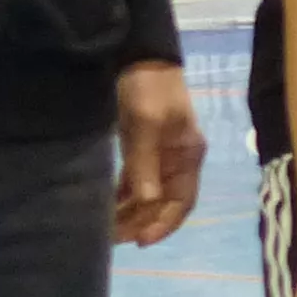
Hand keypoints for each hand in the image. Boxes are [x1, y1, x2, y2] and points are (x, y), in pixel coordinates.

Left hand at [113, 61, 205, 244]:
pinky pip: (137, 179)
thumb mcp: (146, 123)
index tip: (141, 242)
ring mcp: (162, 153)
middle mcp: (178, 160)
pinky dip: (124, 194)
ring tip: (107, 227)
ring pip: (148, 193)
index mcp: (188, 156)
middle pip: (164, 202)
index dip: (164, 224)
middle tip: (114, 238)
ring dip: (131, 211)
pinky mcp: (144, 145)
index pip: (182, 202)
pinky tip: (109, 204)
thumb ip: (145, 162)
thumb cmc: (148, 88)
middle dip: (142, 222)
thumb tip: (146, 201)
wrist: (140, 55)